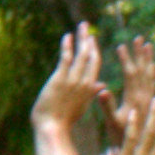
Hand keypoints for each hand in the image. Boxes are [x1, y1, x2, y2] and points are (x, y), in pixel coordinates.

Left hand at [31, 21, 103, 142]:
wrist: (52, 129)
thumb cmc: (63, 120)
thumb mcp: (80, 106)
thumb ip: (91, 93)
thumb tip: (102, 84)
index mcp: (89, 89)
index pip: (95, 64)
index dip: (93, 50)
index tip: (92, 39)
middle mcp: (84, 82)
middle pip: (90, 56)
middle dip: (88, 39)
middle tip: (86, 26)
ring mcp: (73, 80)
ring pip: (81, 54)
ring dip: (81, 38)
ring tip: (81, 26)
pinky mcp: (60, 79)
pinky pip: (66, 58)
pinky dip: (67, 46)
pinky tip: (67, 37)